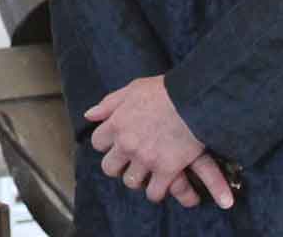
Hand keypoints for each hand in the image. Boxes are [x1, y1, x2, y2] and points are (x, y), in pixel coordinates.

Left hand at [85, 76, 233, 208]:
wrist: (192, 101)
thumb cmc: (163, 92)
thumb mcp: (132, 89)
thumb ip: (109, 104)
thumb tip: (89, 115)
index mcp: (116, 124)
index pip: (98, 143)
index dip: (106, 144)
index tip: (115, 143)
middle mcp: (127, 144)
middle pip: (109, 168)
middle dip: (117, 166)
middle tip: (128, 163)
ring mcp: (146, 159)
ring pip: (131, 182)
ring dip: (137, 179)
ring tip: (145, 173)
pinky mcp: (166, 171)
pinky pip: (154, 193)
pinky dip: (157, 192)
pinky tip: (161, 184)